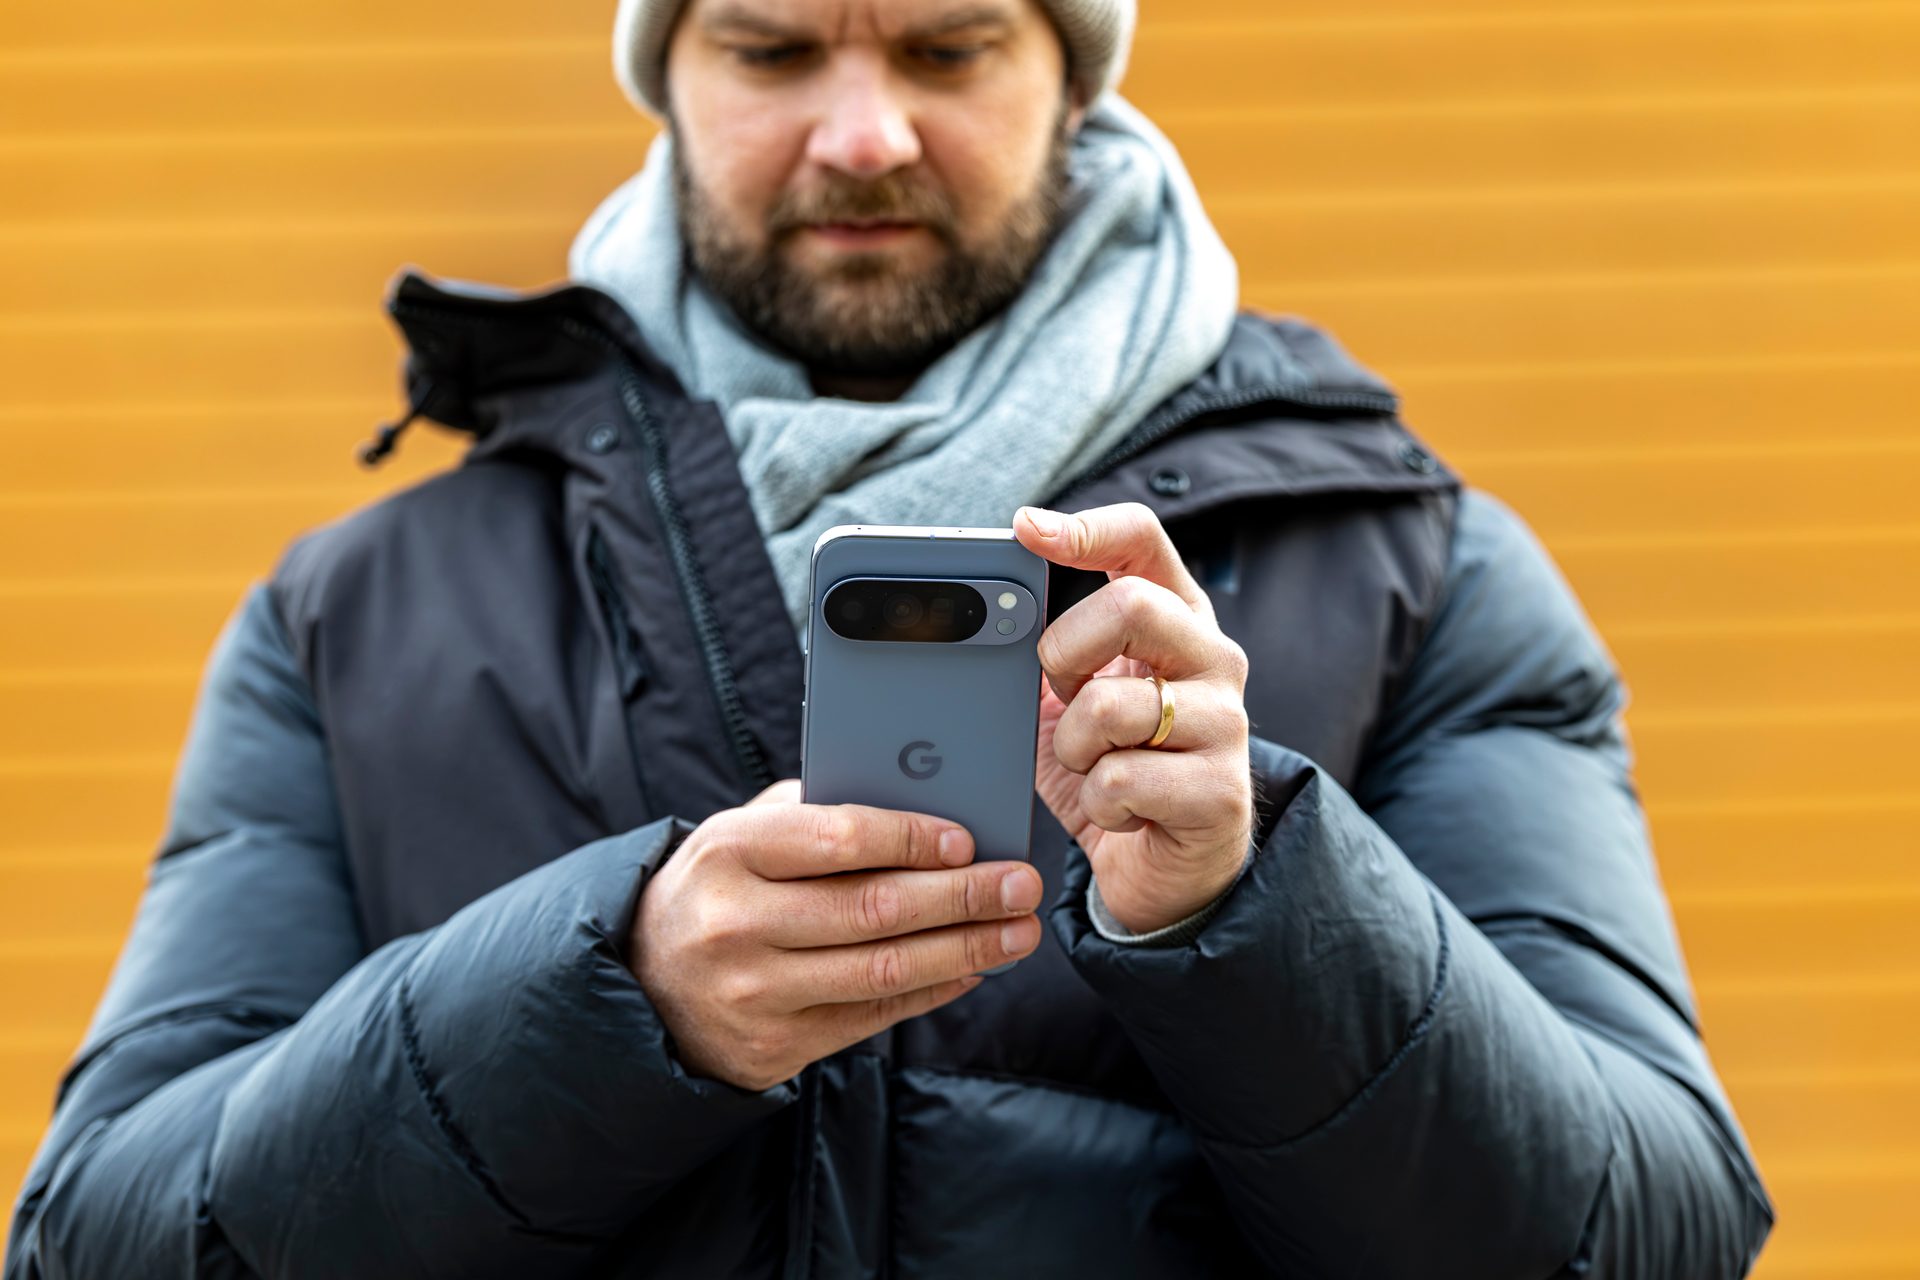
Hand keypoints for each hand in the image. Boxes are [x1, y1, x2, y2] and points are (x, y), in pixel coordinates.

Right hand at [628, 780, 1045, 1091]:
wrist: (644, 982)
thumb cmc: (718, 887)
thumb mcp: (741, 833)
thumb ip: (817, 812)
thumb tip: (924, 803)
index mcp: (730, 851)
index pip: (839, 838)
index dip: (913, 838)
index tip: (969, 839)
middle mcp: (739, 923)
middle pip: (874, 909)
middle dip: (962, 897)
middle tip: (1021, 884)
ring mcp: (756, 991)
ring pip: (882, 970)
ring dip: (965, 949)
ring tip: (1018, 931)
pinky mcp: (775, 1045)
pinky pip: (873, 1015)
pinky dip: (932, 990)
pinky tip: (971, 968)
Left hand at [1014, 502, 1255, 934]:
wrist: (1166, 871)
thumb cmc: (1117, 773)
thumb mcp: (1071, 703)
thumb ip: (1049, 654)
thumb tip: (992, 612)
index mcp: (1177, 620)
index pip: (1143, 540)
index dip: (1084, 527)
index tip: (1026, 530)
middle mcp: (1212, 659)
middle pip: (1132, 605)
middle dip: (1066, 651)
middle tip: (1061, 691)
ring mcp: (1226, 723)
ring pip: (1111, 705)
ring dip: (1075, 749)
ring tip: (1095, 768)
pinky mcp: (1220, 790)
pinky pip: (1119, 779)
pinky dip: (1097, 803)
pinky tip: (1120, 811)